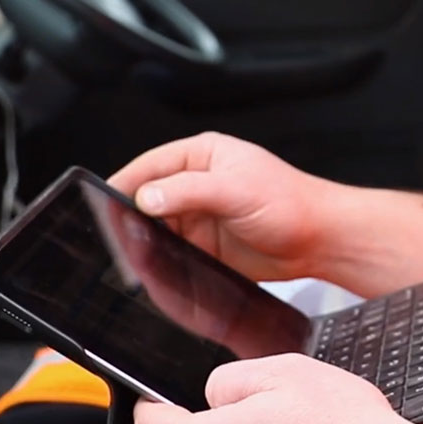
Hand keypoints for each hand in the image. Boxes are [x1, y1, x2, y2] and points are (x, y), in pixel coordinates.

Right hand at [109, 133, 339, 283]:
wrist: (318, 240)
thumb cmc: (291, 202)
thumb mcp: (236, 189)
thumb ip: (188, 191)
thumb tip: (148, 196)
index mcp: (201, 156)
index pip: (149, 166)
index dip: (125, 183)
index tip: (104, 203)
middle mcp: (195, 185)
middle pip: (146, 199)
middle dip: (131, 217)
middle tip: (120, 235)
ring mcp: (198, 217)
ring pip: (155, 229)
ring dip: (145, 241)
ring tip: (137, 254)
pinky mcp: (203, 247)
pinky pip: (171, 253)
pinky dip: (161, 261)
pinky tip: (158, 267)